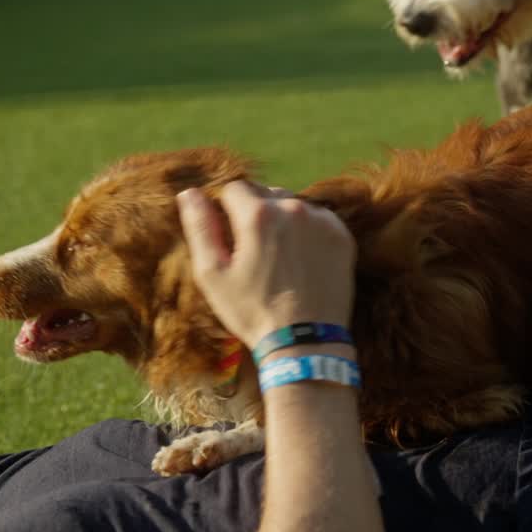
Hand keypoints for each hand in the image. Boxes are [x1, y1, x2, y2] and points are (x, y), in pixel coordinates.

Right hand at [177, 181, 355, 347]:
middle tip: (254, 252)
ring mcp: (322, 221)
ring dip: (282, 221)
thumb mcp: (213, 274)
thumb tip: (189, 192)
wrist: (306, 342)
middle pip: (264, 193)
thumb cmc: (252, 310)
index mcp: (258, 215)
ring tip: (278, 258)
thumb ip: (200, 227)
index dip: (226, 211)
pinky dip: (307, 232)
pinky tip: (300, 261)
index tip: (229, 238)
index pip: (234, 188)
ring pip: (292, 205)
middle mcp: (293, 208)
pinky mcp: (342, 235)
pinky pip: (317, 220)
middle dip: (254, 214)